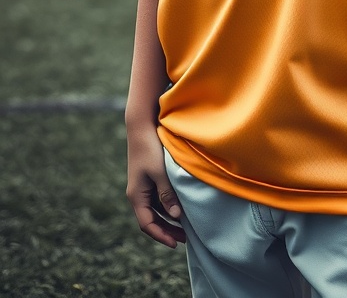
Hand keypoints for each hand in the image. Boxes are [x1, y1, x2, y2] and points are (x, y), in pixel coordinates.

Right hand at [126, 125, 185, 247]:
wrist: (141, 126)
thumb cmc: (150, 148)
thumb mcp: (160, 172)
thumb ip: (167, 195)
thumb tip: (176, 217)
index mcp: (136, 195)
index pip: (147, 224)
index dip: (161, 236)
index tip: (176, 244)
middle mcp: (137, 194)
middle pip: (151, 220)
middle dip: (167, 231)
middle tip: (185, 239)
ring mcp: (142, 187)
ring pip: (155, 211)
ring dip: (168, 220)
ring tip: (186, 226)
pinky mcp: (148, 179)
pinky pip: (157, 200)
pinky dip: (167, 208)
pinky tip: (180, 208)